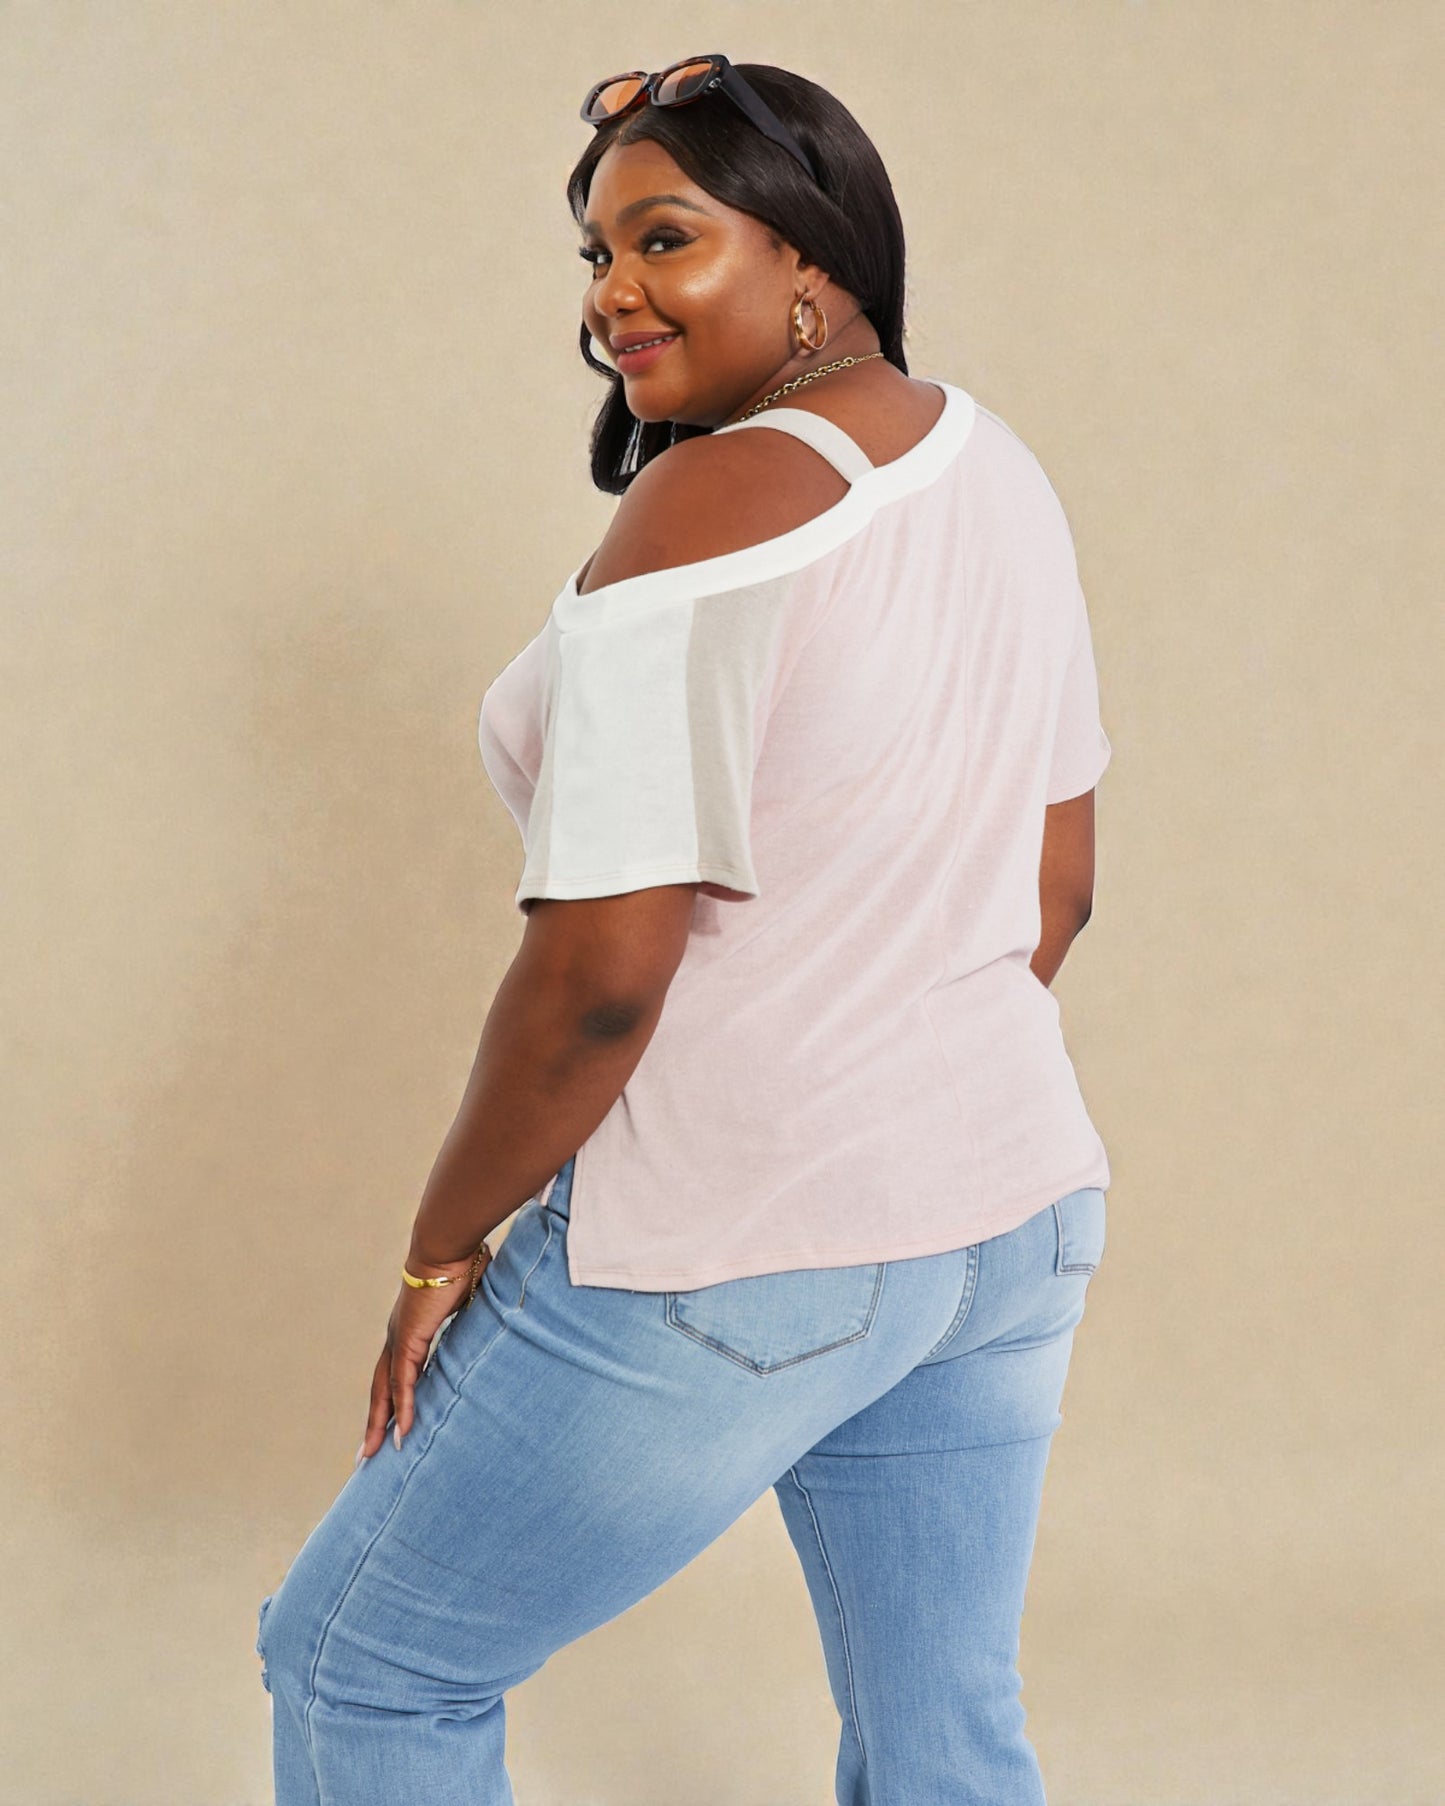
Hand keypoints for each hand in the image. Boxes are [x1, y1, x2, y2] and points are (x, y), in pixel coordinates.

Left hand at [357, 1245, 491, 1459]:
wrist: (448, 1244)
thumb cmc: (463, 1262)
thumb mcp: (471, 1299)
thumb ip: (474, 1317)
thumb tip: (498, 1320)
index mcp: (411, 1327)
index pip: (396, 1371)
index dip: (391, 1397)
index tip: (388, 1420)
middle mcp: (399, 1336)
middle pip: (381, 1387)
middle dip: (374, 1420)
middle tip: (365, 1453)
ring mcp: (400, 1338)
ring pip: (385, 1390)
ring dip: (379, 1423)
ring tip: (373, 1454)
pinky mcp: (408, 1339)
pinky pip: (403, 1382)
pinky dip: (402, 1408)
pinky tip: (401, 1432)